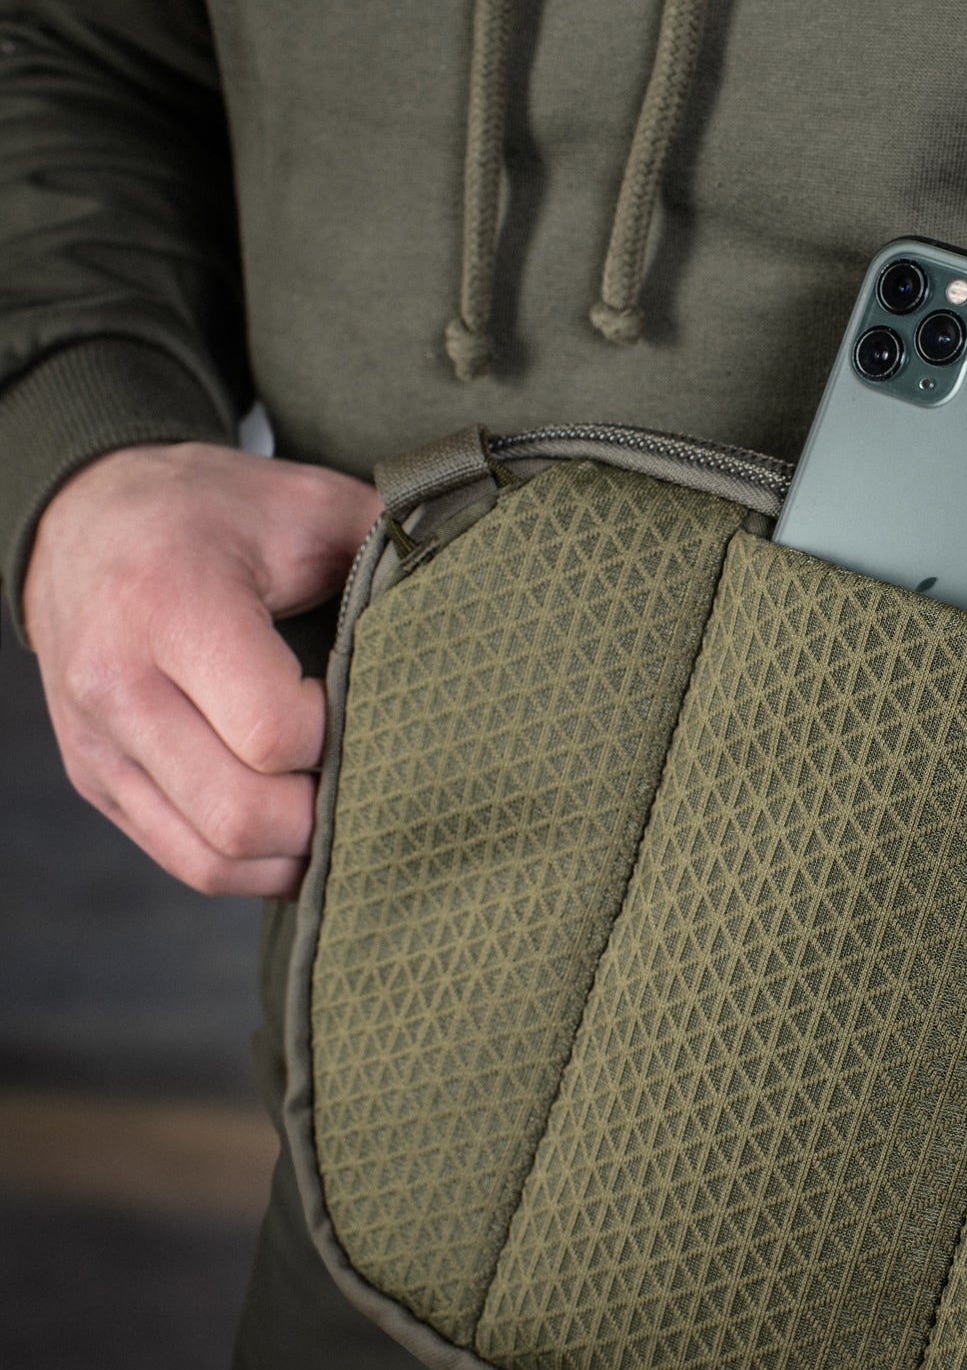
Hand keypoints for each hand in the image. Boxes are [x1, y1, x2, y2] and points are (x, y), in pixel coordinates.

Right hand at [22, 441, 381, 897]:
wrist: (82, 517)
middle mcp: (118, 684)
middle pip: (241, 815)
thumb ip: (392, 547)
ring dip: (296, 858)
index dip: (343, 737)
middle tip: (379, 781)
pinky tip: (305, 838)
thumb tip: (481, 593)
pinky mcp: (97, 778)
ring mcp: (99, 743)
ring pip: (212, 860)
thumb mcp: (308, 503)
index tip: (370, 705)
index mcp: (172, 605)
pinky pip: (184, 859)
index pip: (274, 732)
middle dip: (327, 818)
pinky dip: (256, 866)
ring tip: (351, 816)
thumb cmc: (212, 510)